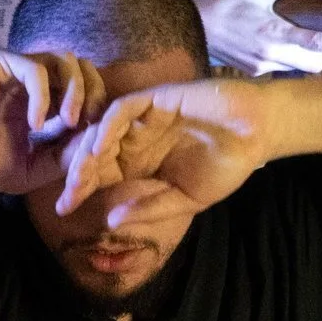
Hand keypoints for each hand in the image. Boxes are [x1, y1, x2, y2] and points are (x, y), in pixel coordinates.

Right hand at [0, 49, 104, 203]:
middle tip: (91, 126)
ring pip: (66, 60)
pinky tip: (37, 124)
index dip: (98, 113)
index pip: (87, 92)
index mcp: (45, 101)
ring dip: (76, 90)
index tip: (98, 141)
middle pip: (84, 69)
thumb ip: (62, 158)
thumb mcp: (30, 168)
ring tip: (70, 122)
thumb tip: (97, 148)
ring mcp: (17, 68)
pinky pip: (36, 68)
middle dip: (95, 96)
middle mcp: (34, 80)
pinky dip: (45, 96)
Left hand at [54, 78, 273, 225]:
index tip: (64, 211)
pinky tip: (100, 148)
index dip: (81, 191)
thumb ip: (150, 207)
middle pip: (95, 154)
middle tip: (65, 198)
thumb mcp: (185, 199)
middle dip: (77, 175)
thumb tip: (111, 221)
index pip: (101, 176)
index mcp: (141, 164)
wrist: (257, 134)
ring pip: (102, 131)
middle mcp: (136, 140)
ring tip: (78, 177)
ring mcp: (144, 119)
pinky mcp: (155, 99)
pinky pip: (122, 110)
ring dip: (87, 153)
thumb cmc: (225, 166)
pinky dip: (108, 127)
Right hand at [194, 0, 321, 74]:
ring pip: (297, 68)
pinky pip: (280, 68)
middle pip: (313, 64)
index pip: (315, 42)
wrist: (197, 27)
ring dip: (306, 57)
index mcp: (275, 33)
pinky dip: (287, 58)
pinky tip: (275, 44)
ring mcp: (263, 67)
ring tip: (302, 40)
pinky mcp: (255, 72)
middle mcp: (272, 54)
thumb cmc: (228, 6)